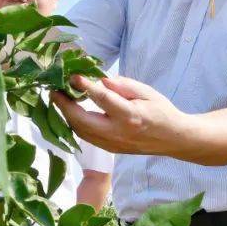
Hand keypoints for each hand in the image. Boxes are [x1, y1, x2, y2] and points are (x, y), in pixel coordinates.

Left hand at [52, 75, 189, 156]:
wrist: (173, 138)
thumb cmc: (161, 110)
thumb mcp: (146, 91)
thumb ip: (123, 85)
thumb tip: (101, 80)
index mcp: (130, 116)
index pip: (101, 99)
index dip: (84, 86)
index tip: (72, 76)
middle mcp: (118, 133)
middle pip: (82, 121)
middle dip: (64, 105)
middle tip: (54, 89)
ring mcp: (112, 144)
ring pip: (80, 132)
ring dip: (67, 115)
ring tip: (59, 99)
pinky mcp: (110, 149)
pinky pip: (86, 137)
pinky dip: (75, 124)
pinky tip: (71, 112)